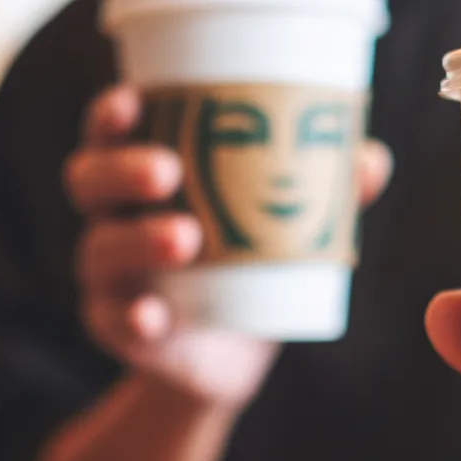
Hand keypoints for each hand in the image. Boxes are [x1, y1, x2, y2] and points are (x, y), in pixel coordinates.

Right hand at [67, 86, 392, 407]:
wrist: (228, 359)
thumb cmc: (247, 262)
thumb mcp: (283, 223)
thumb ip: (323, 189)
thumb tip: (370, 158)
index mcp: (142, 175)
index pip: (110, 131)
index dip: (112, 112)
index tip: (134, 101)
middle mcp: (112, 216)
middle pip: (89, 179)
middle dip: (123, 169)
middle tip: (169, 172)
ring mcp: (108, 275)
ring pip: (101, 247)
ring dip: (138, 239)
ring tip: (187, 240)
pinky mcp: (117, 327)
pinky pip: (114, 320)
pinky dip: (133, 317)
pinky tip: (154, 317)